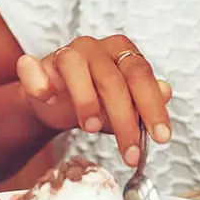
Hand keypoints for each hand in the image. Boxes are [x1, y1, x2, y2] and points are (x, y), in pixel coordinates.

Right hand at [16, 35, 172, 166]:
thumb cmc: (93, 100)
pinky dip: (40, 83)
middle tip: (130, 152)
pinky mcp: (36, 66)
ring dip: (86, 100)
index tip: (161, 137)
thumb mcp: (124, 104)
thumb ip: (143, 100)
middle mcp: (93, 47)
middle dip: (124, 119)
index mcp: (120, 51)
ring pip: (75, 67)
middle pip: (112, 78)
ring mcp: (63, 54)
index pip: (140, 75)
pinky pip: (33, 68)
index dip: (152, 107)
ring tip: (93, 129)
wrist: (54, 103)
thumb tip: (166, 92)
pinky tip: (49, 100)